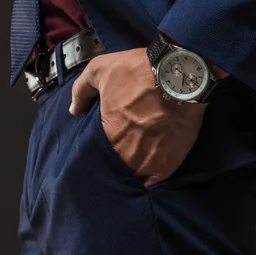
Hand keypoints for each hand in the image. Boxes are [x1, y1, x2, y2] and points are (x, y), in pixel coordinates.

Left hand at [69, 47, 208, 187]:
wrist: (181, 76)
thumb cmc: (141, 71)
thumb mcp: (100, 70)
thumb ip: (81, 90)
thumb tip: (74, 109)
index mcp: (108, 136)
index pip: (96, 156)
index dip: (98, 154)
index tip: (102, 149)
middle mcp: (126, 154)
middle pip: (115, 168)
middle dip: (115, 164)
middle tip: (118, 157)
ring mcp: (147, 162)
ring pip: (133, 178)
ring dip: (131, 173)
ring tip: (132, 166)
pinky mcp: (168, 165)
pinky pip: (153, 184)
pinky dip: (149, 181)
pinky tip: (147, 175)